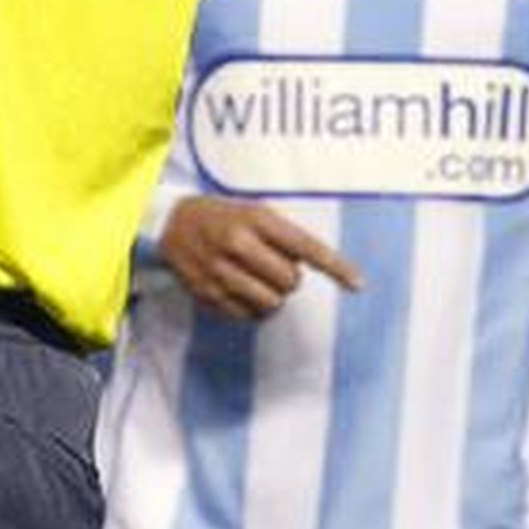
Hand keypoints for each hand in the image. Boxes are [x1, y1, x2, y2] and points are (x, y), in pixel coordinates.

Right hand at [159, 195, 362, 319]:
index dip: (335, 267)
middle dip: (289, 278)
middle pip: (291, 282)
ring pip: (272, 303)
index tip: (358, 284)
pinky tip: (241, 291)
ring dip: (272, 296)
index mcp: (254, 219)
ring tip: (257, 280)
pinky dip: (253, 308)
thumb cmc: (222, 217)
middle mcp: (237, 245)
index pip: (305, 247)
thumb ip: (284, 236)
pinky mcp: (209, 295)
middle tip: (271, 265)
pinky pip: (249, 316)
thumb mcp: (254, 211)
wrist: (170, 224)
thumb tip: (308, 268)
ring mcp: (221, 272)